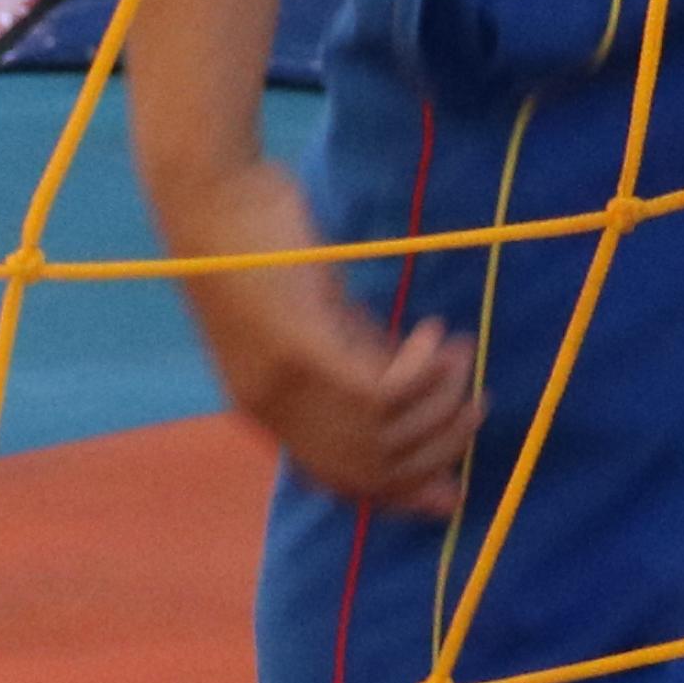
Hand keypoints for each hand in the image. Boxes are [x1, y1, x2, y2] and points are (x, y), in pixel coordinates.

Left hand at [153, 146, 482, 514]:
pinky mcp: (300, 349)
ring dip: (439, 402)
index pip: (342, 478)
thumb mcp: (313, 316)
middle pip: (371, 467)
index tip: (454, 487)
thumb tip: (414, 398)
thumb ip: (355, 358)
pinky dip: (423, 371)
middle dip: (437, 447)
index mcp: (265, 408)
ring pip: (383, 434)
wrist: (208, 193)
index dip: (403, 489)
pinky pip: (381, 393)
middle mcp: (272, 408)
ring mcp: (284, 383)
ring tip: (462, 358)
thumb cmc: (259, 243)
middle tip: (476, 404)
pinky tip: (437, 335)